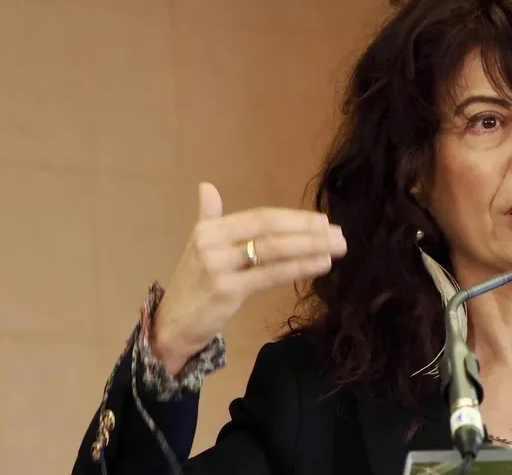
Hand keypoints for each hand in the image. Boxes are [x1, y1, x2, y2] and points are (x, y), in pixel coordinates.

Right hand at [151, 182, 346, 374]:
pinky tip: (321, 264)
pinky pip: (271, 274)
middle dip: (309, 230)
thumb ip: (209, 216)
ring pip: (274, 250)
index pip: (261, 216)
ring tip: (338, 248)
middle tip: (339, 234)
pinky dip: (300, 267)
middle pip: (271, 229)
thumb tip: (207, 187)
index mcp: (210, 229)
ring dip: (311, 246)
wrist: (172, 325)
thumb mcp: (198, 248)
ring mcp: (218, 265)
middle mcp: (212, 242)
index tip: (323, 222)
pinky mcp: (227, 290)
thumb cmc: (193, 286)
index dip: (295, 218)